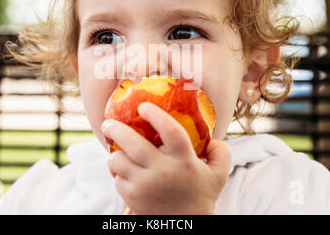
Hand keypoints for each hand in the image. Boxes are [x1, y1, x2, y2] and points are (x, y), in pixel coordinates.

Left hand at [101, 102, 231, 214]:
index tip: (143, 106)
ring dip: (116, 153)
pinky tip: (124, 171)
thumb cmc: (201, 194)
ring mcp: (145, 185)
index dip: (155, 115)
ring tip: (118, 151)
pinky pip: (116, 178)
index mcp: (184, 160)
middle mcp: (163, 171)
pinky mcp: (132, 198)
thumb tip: (212, 138)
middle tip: (108, 123)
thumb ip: (220, 151)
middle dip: (115, 128)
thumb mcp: (219, 173)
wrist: (187, 224)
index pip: (170, 130)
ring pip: (117, 160)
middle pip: (132, 142)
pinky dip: (118, 172)